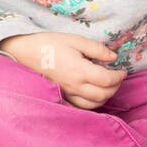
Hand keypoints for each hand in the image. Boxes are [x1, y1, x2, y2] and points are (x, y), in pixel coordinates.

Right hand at [0, 32, 126, 109]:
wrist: (24, 52)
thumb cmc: (49, 44)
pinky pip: (81, 107)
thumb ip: (96, 49)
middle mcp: (74, 85)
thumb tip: (113, 57)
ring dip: (105, 97)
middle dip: (115, 87)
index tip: (122, 70)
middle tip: (117, 77)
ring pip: (93, 104)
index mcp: (79, 70)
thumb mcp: (74, 39)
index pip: (107, 80)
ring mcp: (67, 93)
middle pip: (103, 95)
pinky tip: (93, 95)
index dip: (119, 76)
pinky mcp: (62, 96)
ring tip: (107, 85)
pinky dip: (92, 104)